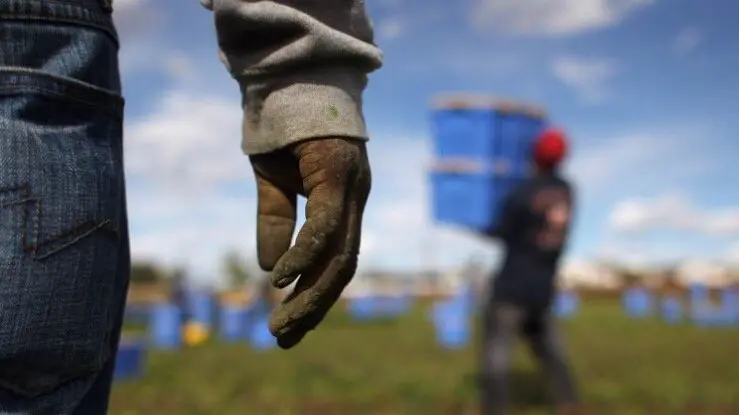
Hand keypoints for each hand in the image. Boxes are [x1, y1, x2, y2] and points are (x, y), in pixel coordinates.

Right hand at [249, 138, 370, 348]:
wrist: (289, 76)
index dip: (316, 296)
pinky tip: (281, 279)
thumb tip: (269, 271)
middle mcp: (354, 199)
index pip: (338, 260)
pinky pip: (324, 223)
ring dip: (311, 295)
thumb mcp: (273, 183)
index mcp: (343, 203)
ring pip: (340, 254)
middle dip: (314, 307)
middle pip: (343, 267)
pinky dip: (304, 254)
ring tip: (281, 325)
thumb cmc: (284, 128)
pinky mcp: (337, 172)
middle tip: (284, 339)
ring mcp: (350, 187)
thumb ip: (274, 222)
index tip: (291, 325)